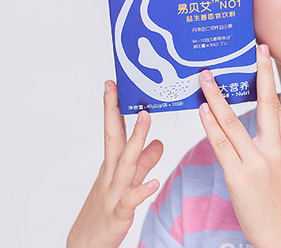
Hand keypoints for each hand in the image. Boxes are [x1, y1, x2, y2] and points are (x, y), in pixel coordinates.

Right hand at [67, 80, 163, 247]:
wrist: (85, 245)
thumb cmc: (105, 210)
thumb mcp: (127, 181)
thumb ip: (144, 162)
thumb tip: (159, 142)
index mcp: (112, 165)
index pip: (112, 131)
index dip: (113, 108)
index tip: (113, 85)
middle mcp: (111, 174)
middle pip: (114, 139)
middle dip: (115, 113)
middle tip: (122, 90)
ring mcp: (113, 192)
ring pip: (125, 163)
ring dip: (136, 139)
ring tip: (147, 119)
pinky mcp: (119, 213)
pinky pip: (131, 199)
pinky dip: (142, 189)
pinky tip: (154, 181)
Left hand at [199, 44, 280, 247]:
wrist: (280, 233)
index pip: (275, 103)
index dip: (267, 76)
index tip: (262, 53)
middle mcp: (273, 149)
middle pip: (262, 106)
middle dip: (252, 76)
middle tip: (243, 54)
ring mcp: (255, 162)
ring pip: (234, 124)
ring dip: (217, 99)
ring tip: (204, 79)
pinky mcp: (238, 176)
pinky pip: (222, 146)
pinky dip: (211, 126)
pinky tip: (203, 110)